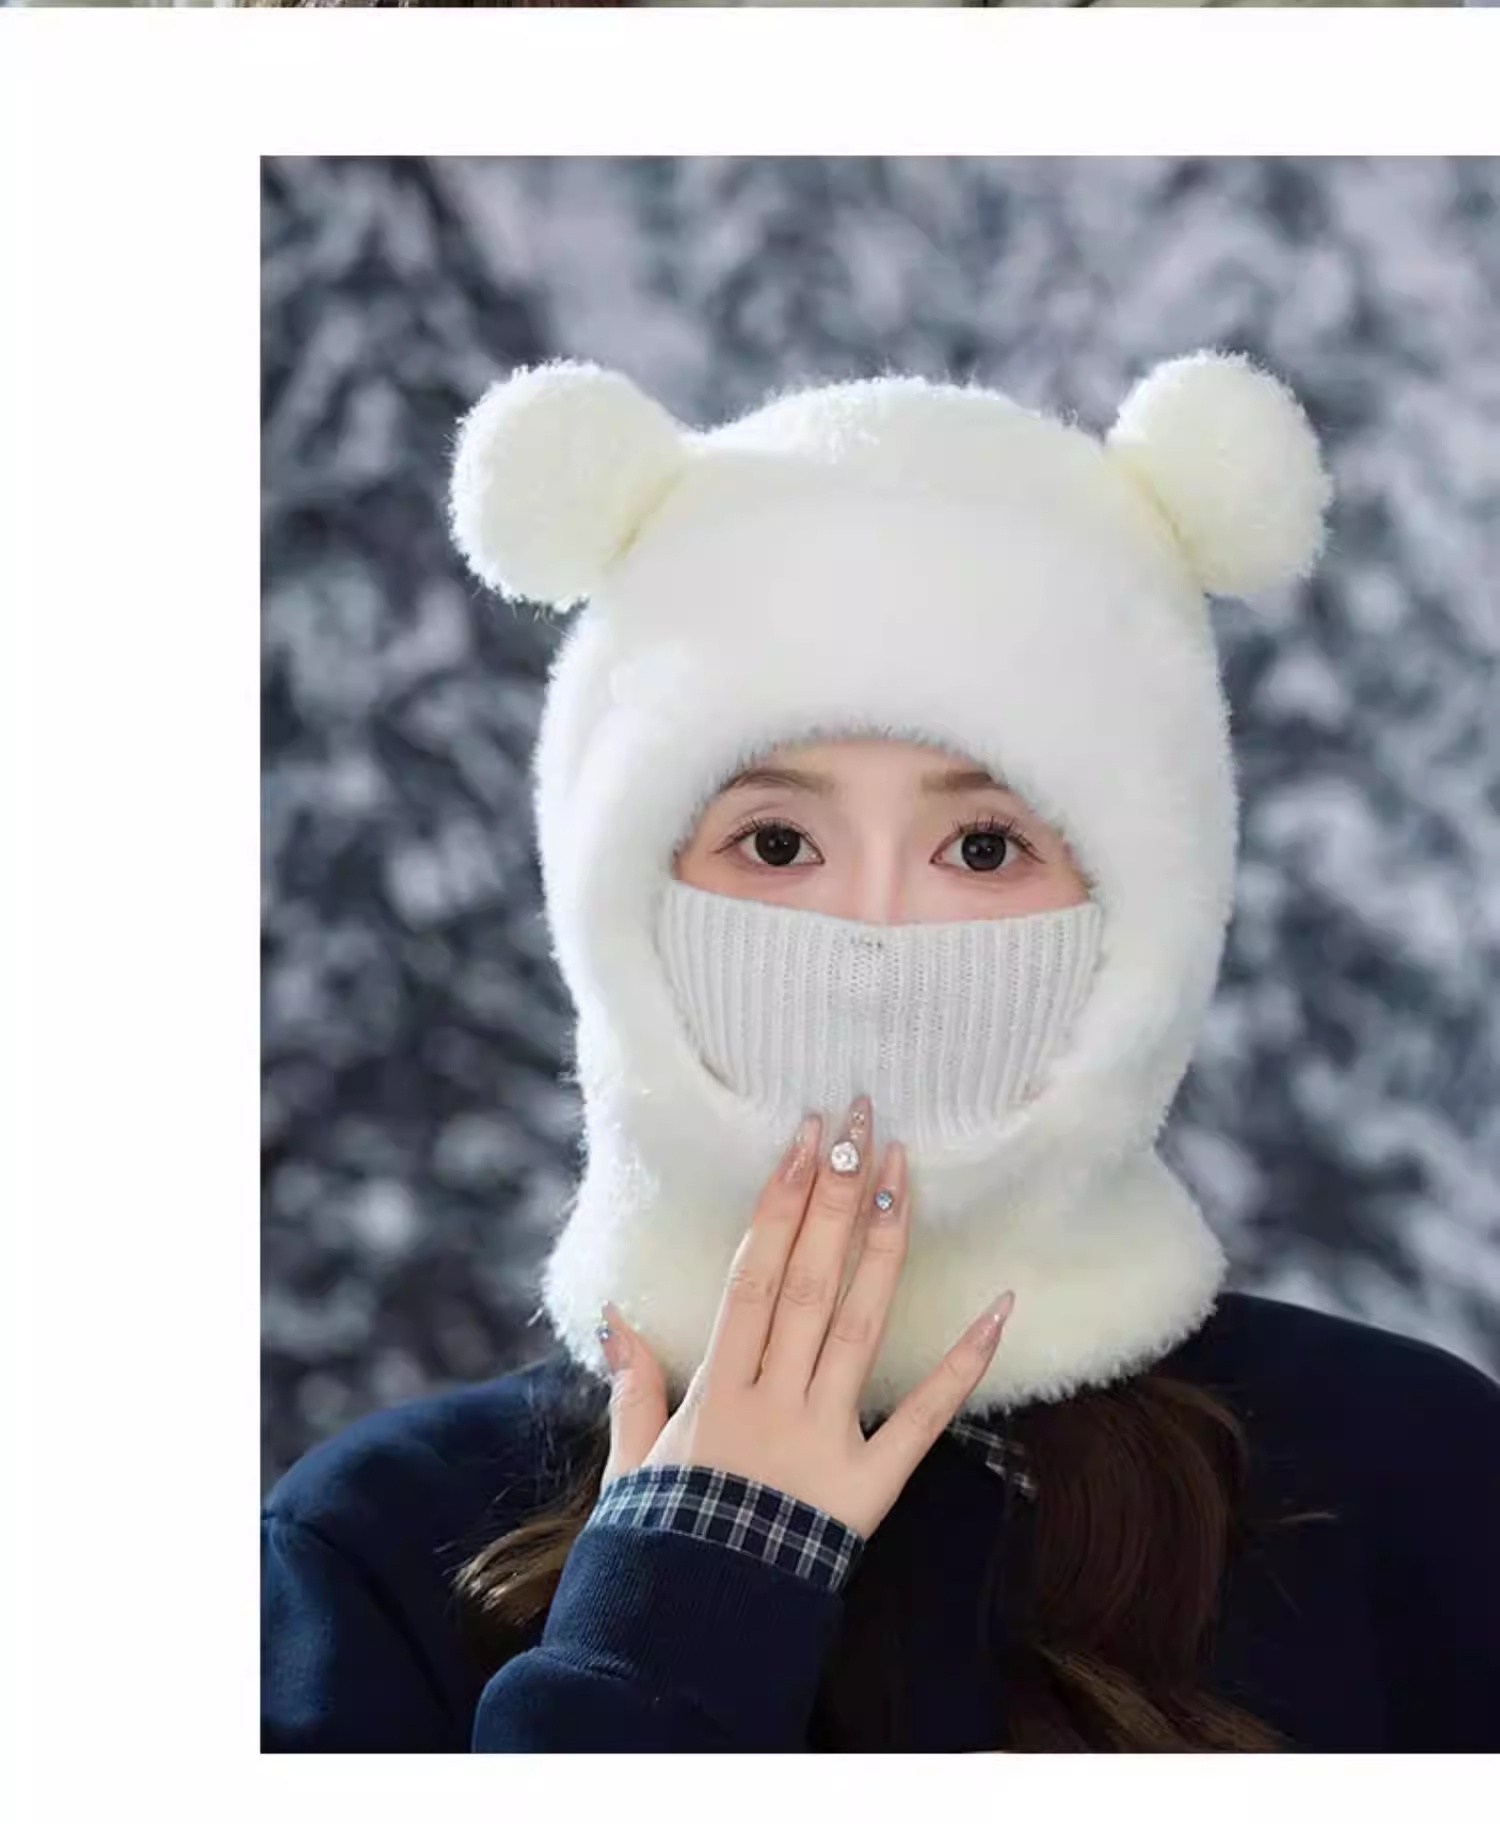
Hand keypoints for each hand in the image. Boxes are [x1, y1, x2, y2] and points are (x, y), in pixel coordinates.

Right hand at [595, 1093, 1014, 1539]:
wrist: (690, 1642)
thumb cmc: (660, 1546)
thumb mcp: (630, 1463)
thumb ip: (632, 1384)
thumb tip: (618, 1313)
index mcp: (713, 1393)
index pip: (754, 1276)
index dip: (781, 1203)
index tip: (805, 1138)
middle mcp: (769, 1405)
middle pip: (809, 1282)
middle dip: (836, 1196)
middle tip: (862, 1120)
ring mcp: (822, 1443)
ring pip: (858, 1326)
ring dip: (883, 1245)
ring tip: (904, 1170)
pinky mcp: (869, 1489)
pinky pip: (922, 1420)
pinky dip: (963, 1365)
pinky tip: (998, 1306)